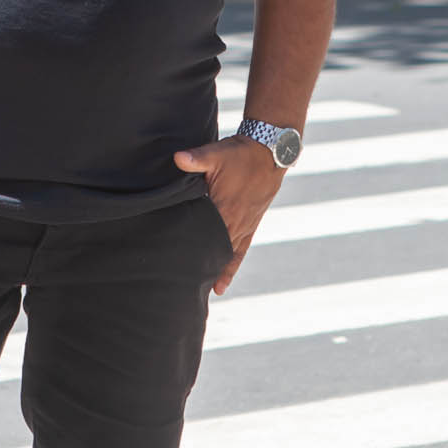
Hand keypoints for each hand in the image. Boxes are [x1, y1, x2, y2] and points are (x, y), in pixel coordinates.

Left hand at [173, 136, 284, 294]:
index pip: (203, 235)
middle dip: (200, 268)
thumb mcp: (217, 153)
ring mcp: (244, 225)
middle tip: (182, 291)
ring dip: (214, 273)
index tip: (176, 269)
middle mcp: (234, 222)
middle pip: (214, 251)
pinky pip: (240, 252)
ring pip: (227, 256)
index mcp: (223, 207)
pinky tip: (221, 286)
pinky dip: (230, 268)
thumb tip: (177, 158)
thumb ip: (196, 159)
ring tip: (197, 295)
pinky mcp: (251, 224)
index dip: (190, 251)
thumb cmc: (241, 153)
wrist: (271, 152)